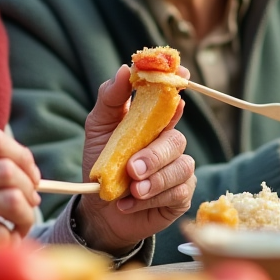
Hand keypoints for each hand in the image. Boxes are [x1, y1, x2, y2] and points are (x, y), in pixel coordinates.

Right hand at [0, 128, 40, 238]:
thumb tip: (21, 167)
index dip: (23, 157)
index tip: (31, 174)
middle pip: (8, 171)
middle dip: (29, 189)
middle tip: (30, 202)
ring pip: (9, 201)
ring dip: (25, 215)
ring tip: (20, 223)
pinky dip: (8, 238)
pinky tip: (3, 240)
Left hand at [75, 64, 196, 254]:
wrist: (98, 210)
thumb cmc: (101, 164)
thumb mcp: (97, 128)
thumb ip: (110, 98)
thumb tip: (125, 70)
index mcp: (152, 121)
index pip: (171, 97)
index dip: (178, 84)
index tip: (181, 76)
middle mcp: (169, 141)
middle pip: (176, 139)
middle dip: (154, 155)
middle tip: (132, 170)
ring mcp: (177, 168)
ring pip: (181, 167)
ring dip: (154, 181)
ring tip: (131, 191)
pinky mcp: (181, 195)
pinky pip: (178, 192)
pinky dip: (153, 198)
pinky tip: (130, 203)